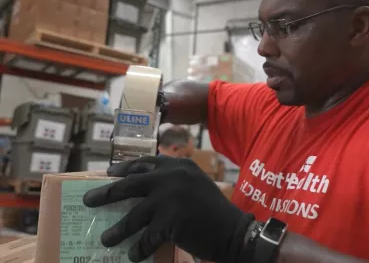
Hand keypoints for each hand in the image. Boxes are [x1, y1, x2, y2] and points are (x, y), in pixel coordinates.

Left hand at [82, 156, 253, 262]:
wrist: (233, 230)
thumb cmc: (213, 209)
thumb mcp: (194, 184)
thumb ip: (174, 180)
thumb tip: (143, 192)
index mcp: (179, 165)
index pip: (145, 162)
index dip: (125, 168)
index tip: (109, 173)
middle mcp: (173, 176)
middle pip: (131, 183)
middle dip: (107, 192)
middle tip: (89, 200)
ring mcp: (170, 197)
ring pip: (134, 215)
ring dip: (118, 229)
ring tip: (105, 239)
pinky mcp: (171, 220)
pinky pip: (147, 237)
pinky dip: (138, 248)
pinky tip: (132, 255)